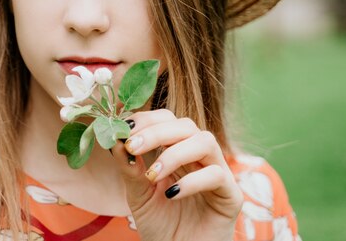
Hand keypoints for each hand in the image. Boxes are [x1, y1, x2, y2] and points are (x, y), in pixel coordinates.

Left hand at [111, 109, 242, 240]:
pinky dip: (192, 181)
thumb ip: (129, 166)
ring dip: (174, 153)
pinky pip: (217, 175)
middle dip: (156, 131)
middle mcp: (199, 158)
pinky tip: (172, 194)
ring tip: (153, 174)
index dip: (146, 120)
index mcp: (177, 151)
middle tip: (133, 146)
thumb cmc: (160, 226)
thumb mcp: (137, 193)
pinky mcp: (231, 196)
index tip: (123, 129)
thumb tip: (115, 138)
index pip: (167, 120)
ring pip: (205, 141)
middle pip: (186, 125)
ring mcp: (217, 174)